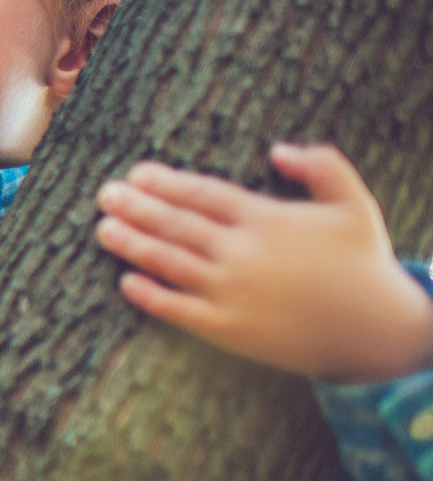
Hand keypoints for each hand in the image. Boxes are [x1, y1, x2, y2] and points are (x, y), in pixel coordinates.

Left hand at [93, 143, 432, 383]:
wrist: (378, 332)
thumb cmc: (364, 264)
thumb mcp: (355, 204)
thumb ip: (323, 167)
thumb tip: (279, 148)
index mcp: (267, 219)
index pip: (204, 194)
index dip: (166, 183)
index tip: (137, 173)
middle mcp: (244, 253)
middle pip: (177, 224)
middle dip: (137, 207)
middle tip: (104, 194)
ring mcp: (233, 292)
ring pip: (170, 262)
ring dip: (132, 244)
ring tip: (103, 229)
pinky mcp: (230, 329)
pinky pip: (179, 310)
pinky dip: (150, 295)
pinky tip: (126, 282)